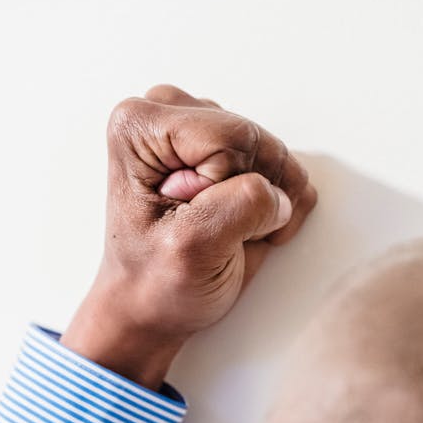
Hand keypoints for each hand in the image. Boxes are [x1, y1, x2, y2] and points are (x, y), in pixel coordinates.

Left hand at [61, 85, 317, 388]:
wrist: (151, 307)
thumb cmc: (154, 283)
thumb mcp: (193, 249)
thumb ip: (241, 207)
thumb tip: (280, 194)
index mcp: (141, 126)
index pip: (230, 137)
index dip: (231, 190)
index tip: (200, 225)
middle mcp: (168, 115)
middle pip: (253, 140)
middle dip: (253, 194)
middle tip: (219, 232)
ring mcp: (201, 130)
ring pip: (272, 155)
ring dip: (267, 204)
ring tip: (231, 233)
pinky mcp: (228, 151)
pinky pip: (281, 169)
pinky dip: (276, 206)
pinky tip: (246, 228)